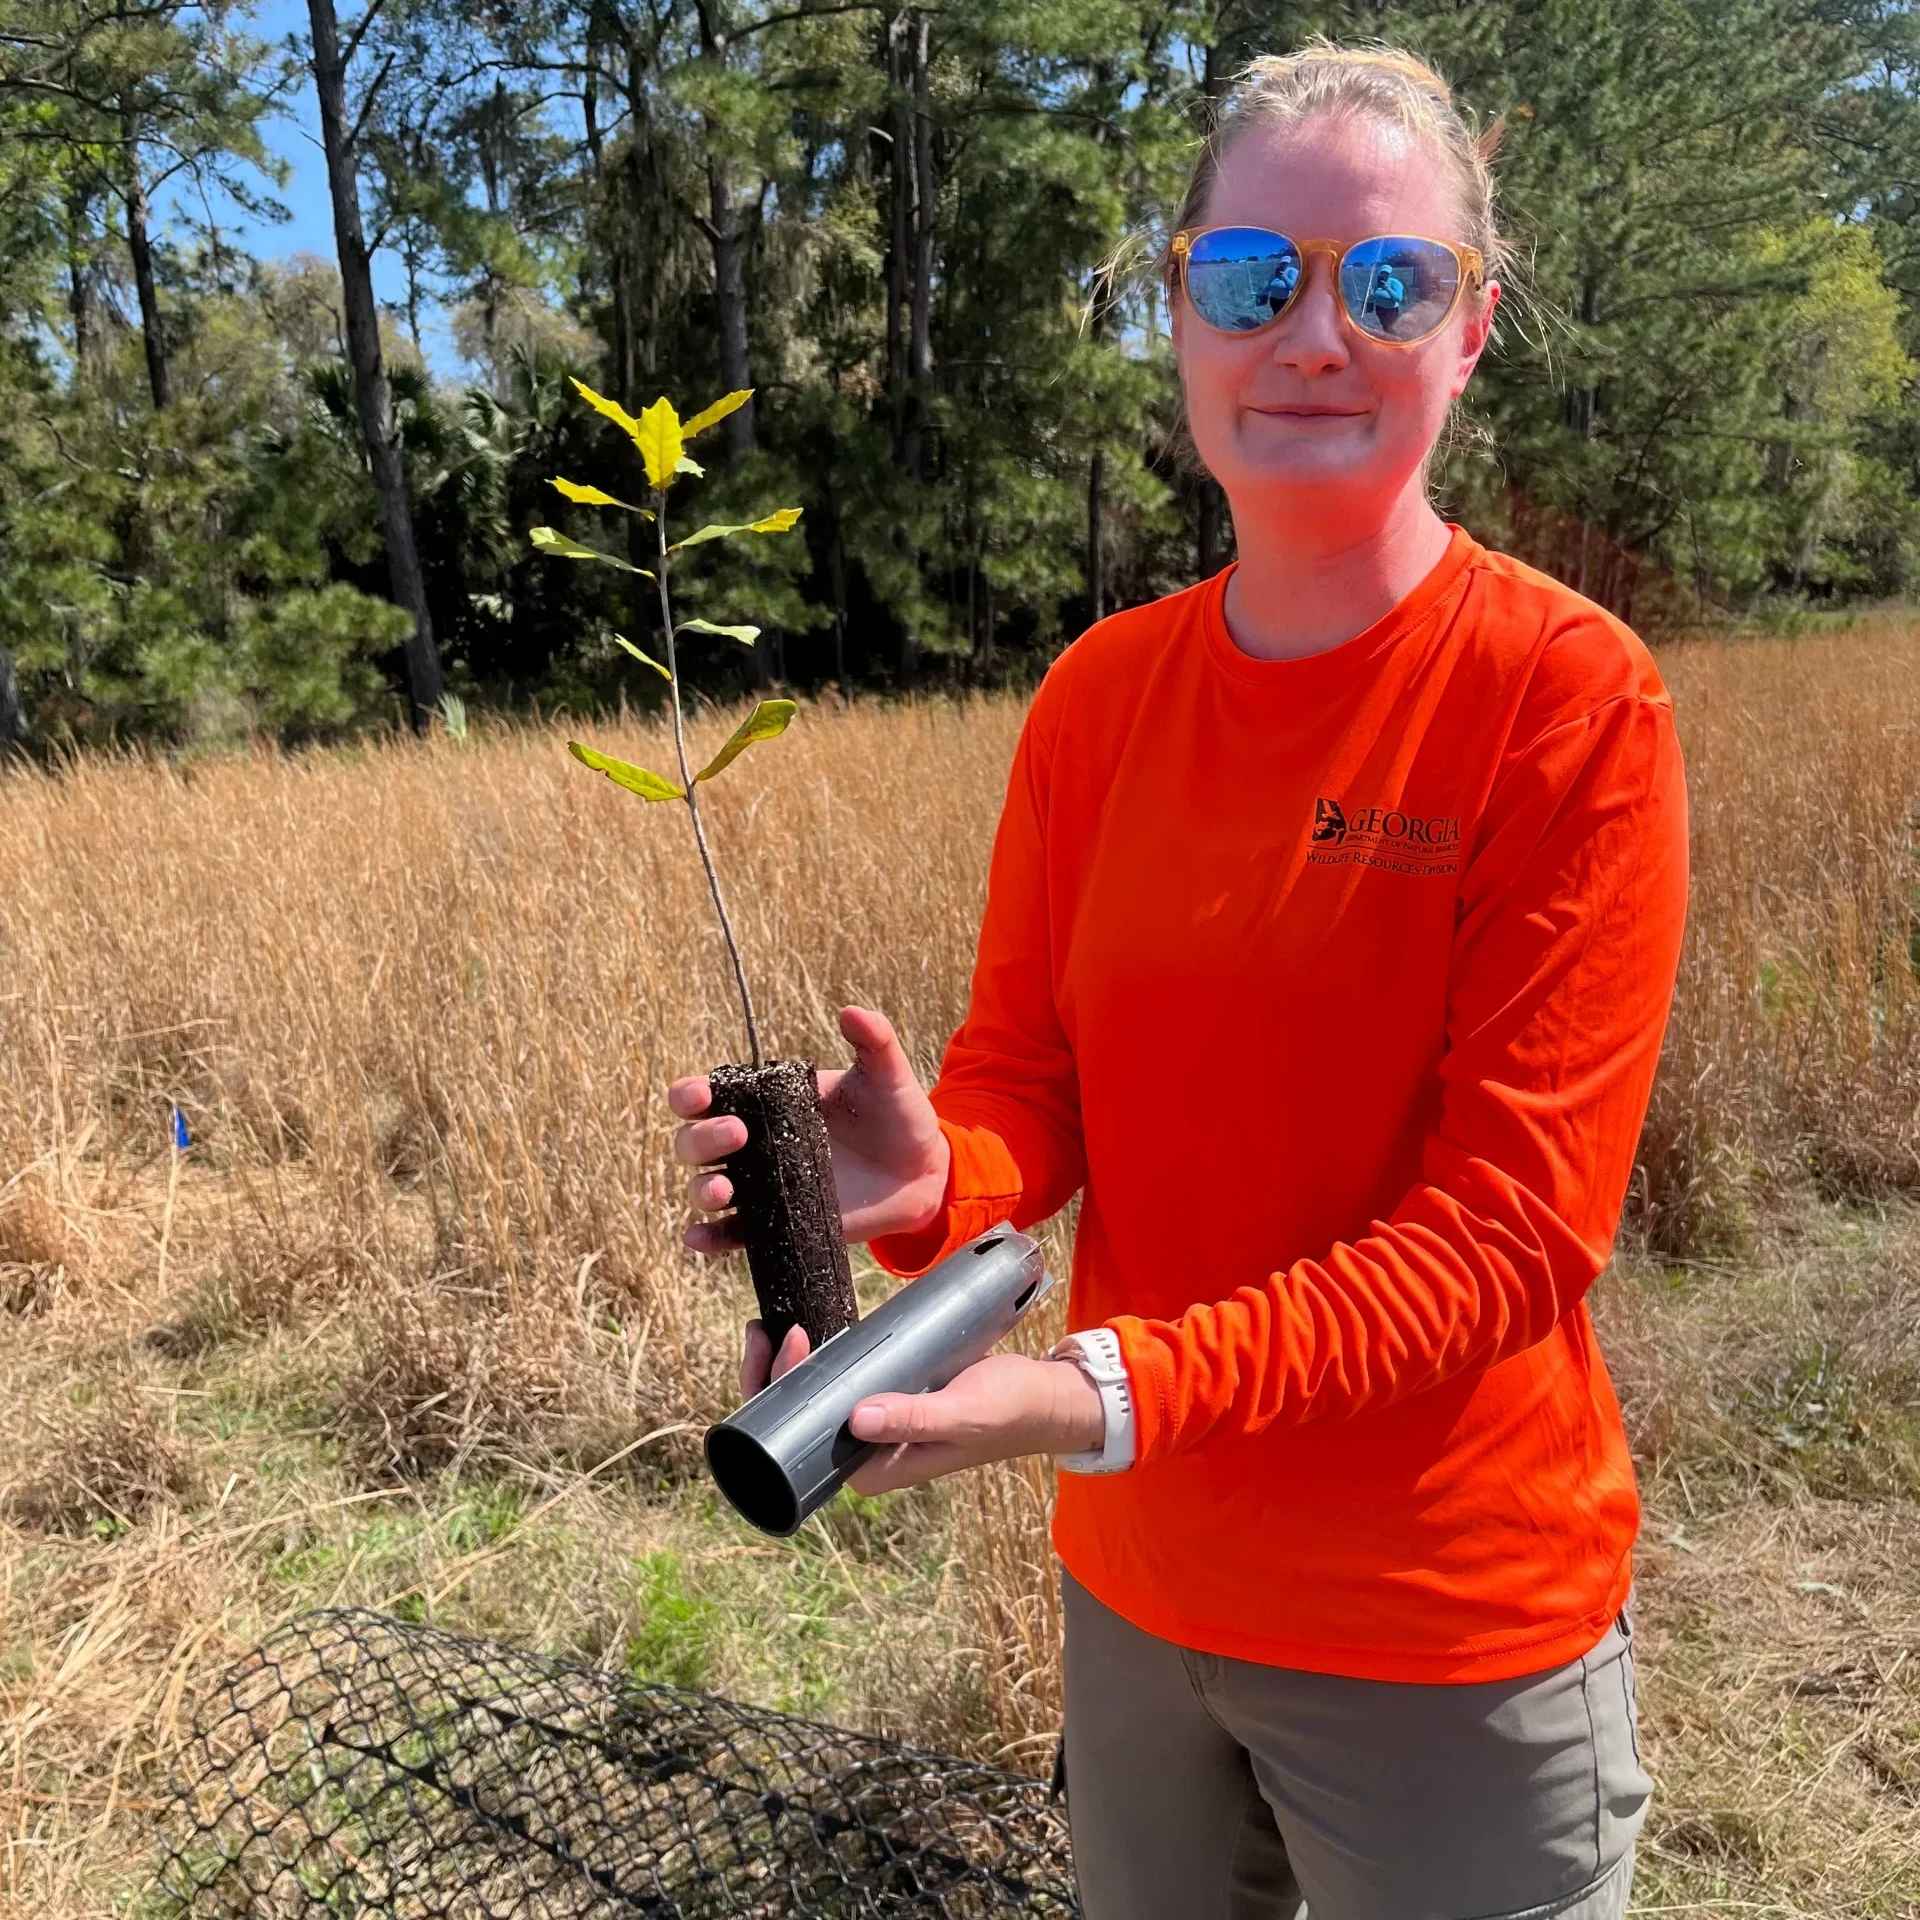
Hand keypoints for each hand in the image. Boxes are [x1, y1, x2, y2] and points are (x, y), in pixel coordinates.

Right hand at [669, 1005, 950, 1253]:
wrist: (920, 1171)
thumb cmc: (895, 1115)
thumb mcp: (886, 1075)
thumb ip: (873, 1042)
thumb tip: (852, 1012)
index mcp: (767, 1102)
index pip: (709, 1096)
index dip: (690, 1094)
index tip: (699, 1094)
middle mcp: (755, 1145)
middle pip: (695, 1142)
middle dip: (701, 1138)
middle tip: (738, 1134)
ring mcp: (763, 1186)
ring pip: (705, 1188)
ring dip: (701, 1189)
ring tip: (723, 1188)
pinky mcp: (777, 1224)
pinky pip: (732, 1235)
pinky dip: (708, 1238)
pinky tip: (700, 1238)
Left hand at [733, 1310, 1103, 1496]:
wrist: (1046, 1396)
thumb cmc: (1009, 1410)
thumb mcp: (962, 1413)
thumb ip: (913, 1418)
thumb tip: (855, 1419)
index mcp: (875, 1470)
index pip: (806, 1444)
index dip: (781, 1399)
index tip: (790, 1349)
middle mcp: (868, 1453)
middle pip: (799, 1421)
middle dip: (774, 1377)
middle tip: (769, 1330)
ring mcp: (876, 1425)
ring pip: (815, 1400)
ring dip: (792, 1366)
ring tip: (776, 1326)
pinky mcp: (888, 1396)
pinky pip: (842, 1381)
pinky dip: (821, 1358)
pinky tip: (810, 1328)